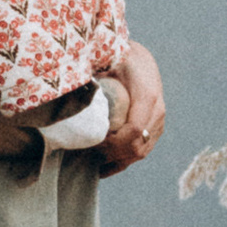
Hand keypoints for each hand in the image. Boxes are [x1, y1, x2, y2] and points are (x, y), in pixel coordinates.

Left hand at [100, 40, 165, 172]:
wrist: (139, 58)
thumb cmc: (120, 58)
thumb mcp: (108, 63)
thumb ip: (94, 78)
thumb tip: (69, 94)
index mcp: (147, 96)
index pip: (133, 131)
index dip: (112, 142)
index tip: (92, 140)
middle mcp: (157, 112)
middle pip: (137, 147)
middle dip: (111, 153)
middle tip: (87, 150)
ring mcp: (158, 122)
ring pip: (140, 152)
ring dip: (115, 160)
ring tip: (91, 161)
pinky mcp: (155, 129)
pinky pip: (142, 151)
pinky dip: (122, 161)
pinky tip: (102, 168)